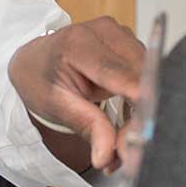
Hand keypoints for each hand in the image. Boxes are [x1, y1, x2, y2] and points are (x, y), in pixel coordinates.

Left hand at [9, 18, 146, 170]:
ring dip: (143, 111)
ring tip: (123, 139)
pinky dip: (142, 101)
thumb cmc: (40, 78)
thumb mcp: (56, 105)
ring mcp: (121, 35)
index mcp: (80, 43)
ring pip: (150, 76)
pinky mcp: (131, 43)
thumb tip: (106, 154)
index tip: (147, 131)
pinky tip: (129, 121)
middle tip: (128, 151)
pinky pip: (148, 74)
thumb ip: (86, 126)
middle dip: (141, 115)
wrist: (35, 59)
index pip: (119, 73)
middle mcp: (105, 32)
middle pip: (141, 75)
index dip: (140, 101)